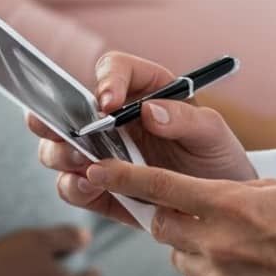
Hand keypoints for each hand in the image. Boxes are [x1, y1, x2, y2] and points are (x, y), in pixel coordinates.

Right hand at [32, 51, 256, 228]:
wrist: (217, 207)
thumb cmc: (216, 158)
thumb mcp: (212, 135)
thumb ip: (187, 119)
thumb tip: (151, 111)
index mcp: (144, 91)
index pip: (114, 69)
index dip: (106, 81)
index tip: (109, 103)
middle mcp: (115, 119)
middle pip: (70, 107)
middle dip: (58, 116)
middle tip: (68, 131)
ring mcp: (102, 154)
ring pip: (60, 147)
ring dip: (62, 153)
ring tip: (83, 161)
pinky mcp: (98, 188)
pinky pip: (72, 186)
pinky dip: (74, 186)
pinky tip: (90, 186)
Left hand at [86, 159, 275, 275]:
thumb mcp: (272, 193)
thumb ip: (226, 193)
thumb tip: (195, 199)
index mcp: (228, 204)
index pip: (161, 188)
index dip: (122, 179)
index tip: (94, 171)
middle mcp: (215, 242)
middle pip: (161, 225)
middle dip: (166, 217)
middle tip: (189, 215)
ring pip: (177, 257)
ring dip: (192, 249)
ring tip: (234, 248)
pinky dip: (206, 275)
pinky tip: (239, 271)